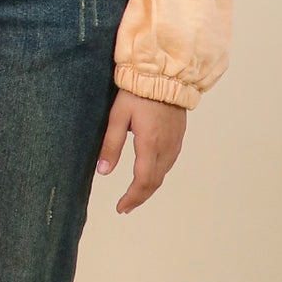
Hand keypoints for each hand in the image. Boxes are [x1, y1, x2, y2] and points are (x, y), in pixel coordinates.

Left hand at [95, 88, 186, 212]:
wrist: (166, 74)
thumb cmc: (138, 91)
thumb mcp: (118, 116)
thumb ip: (111, 144)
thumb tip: (103, 171)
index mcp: (150, 144)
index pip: (142, 181)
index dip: (132, 198)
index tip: (121, 207)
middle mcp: (166, 147)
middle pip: (154, 182)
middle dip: (139, 197)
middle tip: (125, 207)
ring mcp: (175, 142)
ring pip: (163, 173)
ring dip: (149, 187)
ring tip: (135, 194)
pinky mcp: (178, 136)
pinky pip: (169, 162)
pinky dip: (158, 174)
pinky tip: (150, 174)